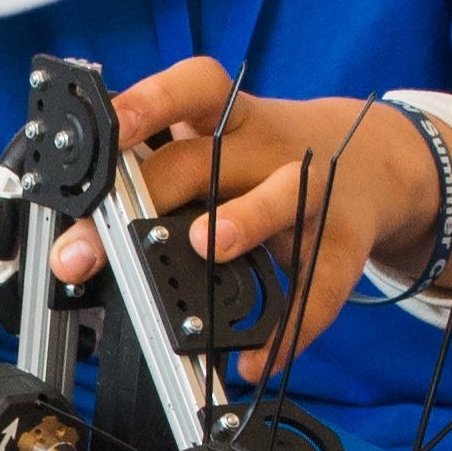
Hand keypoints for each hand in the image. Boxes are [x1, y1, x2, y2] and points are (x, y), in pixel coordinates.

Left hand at [47, 59, 451, 377]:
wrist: (374, 164)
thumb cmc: (268, 160)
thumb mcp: (220, 144)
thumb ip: (158, 169)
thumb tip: (76, 223)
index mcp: (227, 121)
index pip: (190, 90)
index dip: (150, 102)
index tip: (109, 123)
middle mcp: (267, 149)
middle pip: (204, 163)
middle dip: (141, 200)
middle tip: (87, 249)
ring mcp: (311, 194)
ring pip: (282, 198)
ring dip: (244, 219)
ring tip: (205, 246)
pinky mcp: (342, 246)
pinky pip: (317, 289)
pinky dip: (288, 330)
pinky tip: (255, 359)